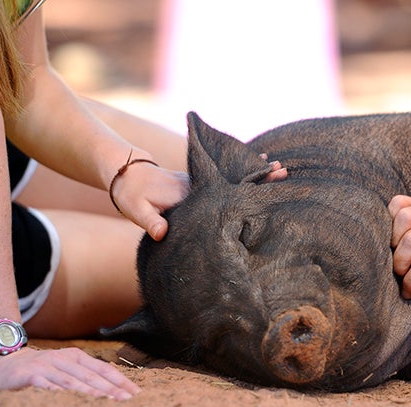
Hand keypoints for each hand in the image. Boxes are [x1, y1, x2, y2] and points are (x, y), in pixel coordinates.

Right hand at [0, 347, 140, 398]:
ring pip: (73, 380)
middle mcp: (64, 359)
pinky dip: (58, 390)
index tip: (135, 393)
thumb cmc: (39, 369)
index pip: (103, 369)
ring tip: (106, 400)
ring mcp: (47, 365)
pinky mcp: (30, 374)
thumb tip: (112, 389)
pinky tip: (69, 398)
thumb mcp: (64, 367)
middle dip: (111, 388)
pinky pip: (46, 383)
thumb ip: (83, 375)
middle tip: (126, 400)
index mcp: (76, 357)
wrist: (1, 362)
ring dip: (90, 390)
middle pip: (92, 375)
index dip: (120, 381)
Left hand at [112, 151, 285, 240]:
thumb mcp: (136, 210)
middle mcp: (200, 182)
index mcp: (190, 191)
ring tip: (281, 169)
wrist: (127, 175)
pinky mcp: (200, 183)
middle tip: (284, 170)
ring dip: (256, 173)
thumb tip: (161, 233)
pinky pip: (227, 179)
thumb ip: (150, 221)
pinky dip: (243, 176)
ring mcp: (201, 181)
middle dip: (259, 174)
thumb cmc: (132, 196)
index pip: (223, 188)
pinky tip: (259, 175)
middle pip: (235, 178)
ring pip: (234, 177)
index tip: (267, 177)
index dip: (246, 184)